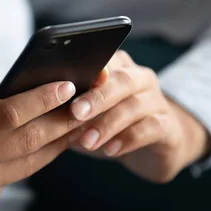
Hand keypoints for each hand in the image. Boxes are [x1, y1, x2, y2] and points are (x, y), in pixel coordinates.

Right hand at [0, 78, 77, 210]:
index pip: (8, 113)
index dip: (41, 99)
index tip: (66, 85)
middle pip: (28, 140)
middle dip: (62, 121)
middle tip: (87, 104)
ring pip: (27, 163)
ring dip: (55, 143)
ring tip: (76, 126)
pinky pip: (8, 179)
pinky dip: (26, 161)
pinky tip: (40, 146)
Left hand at [69, 51, 210, 182]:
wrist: (157, 148)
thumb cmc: (113, 126)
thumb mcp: (89, 116)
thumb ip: (70, 109)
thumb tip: (41, 110)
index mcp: (118, 68)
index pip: (105, 60)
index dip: (89, 70)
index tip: (69, 83)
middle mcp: (141, 79)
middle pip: (122, 80)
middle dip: (96, 97)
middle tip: (75, 113)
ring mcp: (158, 101)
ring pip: (134, 105)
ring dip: (108, 123)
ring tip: (87, 140)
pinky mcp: (169, 126)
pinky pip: (151, 128)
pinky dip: (129, 139)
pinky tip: (111, 150)